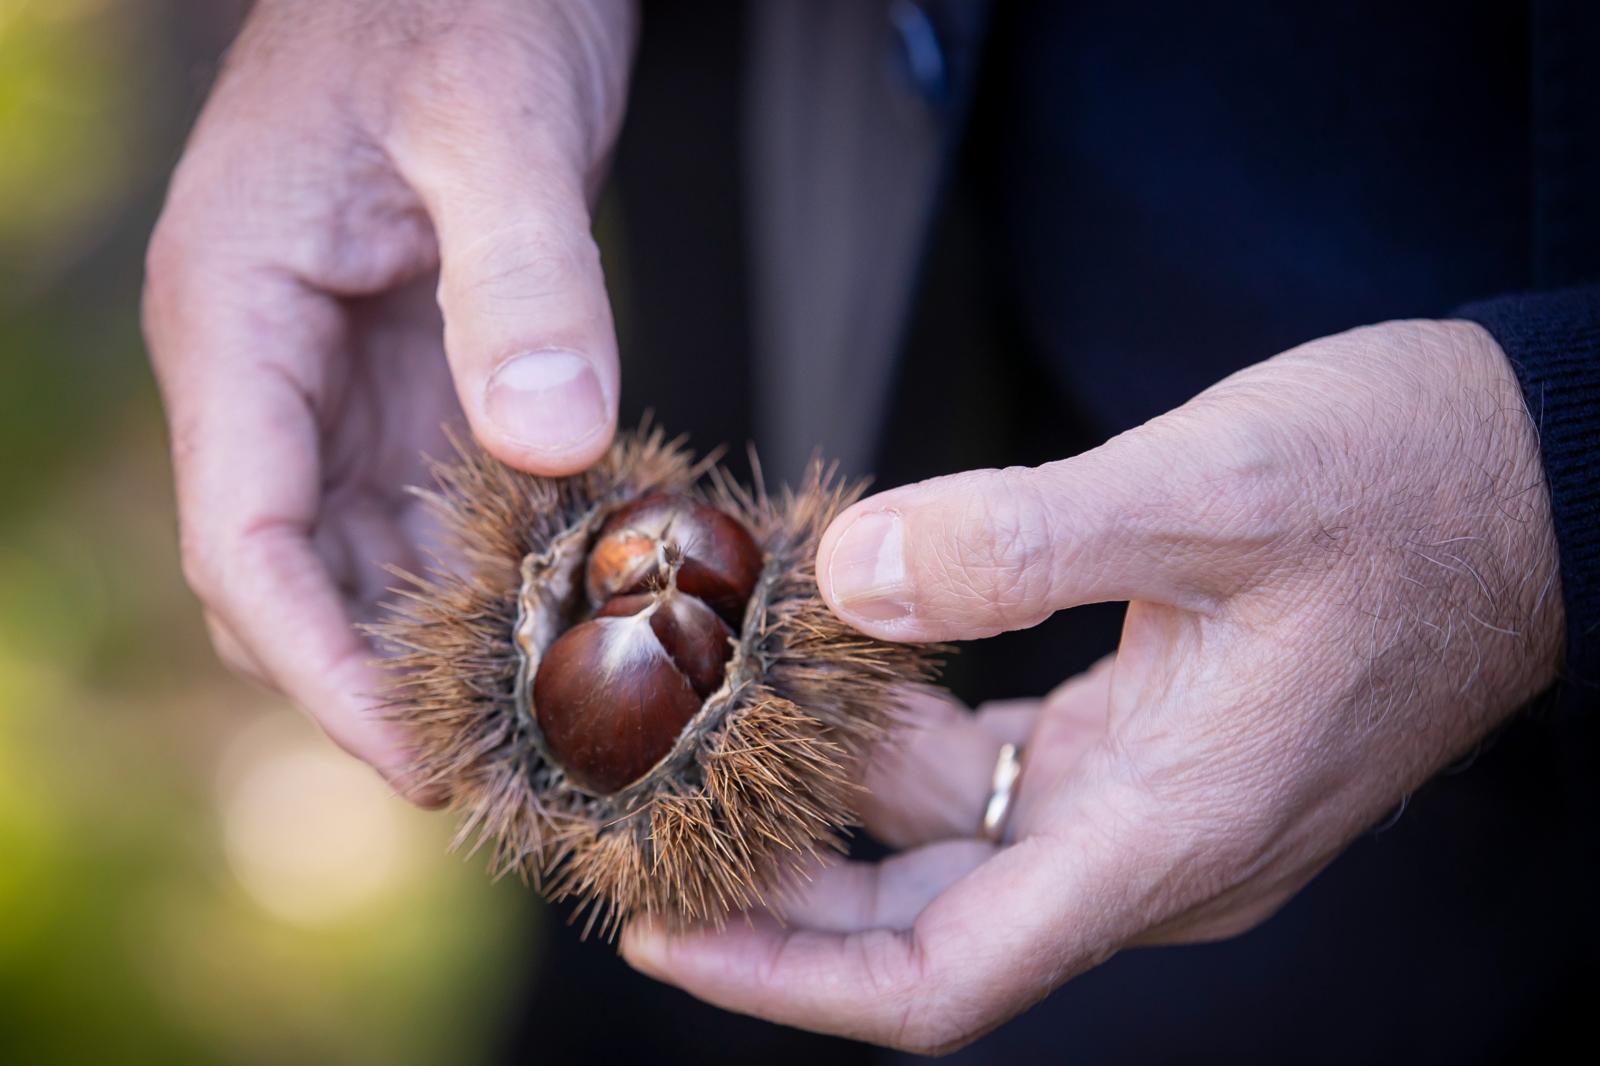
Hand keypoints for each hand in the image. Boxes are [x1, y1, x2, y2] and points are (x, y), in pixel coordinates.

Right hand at [142, 0, 635, 796]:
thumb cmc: (465, 3)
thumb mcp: (499, 124)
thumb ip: (521, 278)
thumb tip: (547, 446)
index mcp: (235, 317)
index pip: (245, 541)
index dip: (320, 669)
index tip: (418, 761)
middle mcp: (268, 365)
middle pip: (293, 577)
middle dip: (376, 682)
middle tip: (505, 772)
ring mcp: (336, 373)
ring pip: (360, 553)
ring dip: (434, 640)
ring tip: (541, 723)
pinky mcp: (410, 369)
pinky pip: (428, 501)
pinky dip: (484, 564)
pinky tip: (561, 607)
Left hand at [621, 320, 1563, 1051]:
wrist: (1531, 473)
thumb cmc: (1406, 484)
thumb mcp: (1211, 488)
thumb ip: (1021, 539)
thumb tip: (850, 577)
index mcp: (1168, 834)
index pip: (944, 979)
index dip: (788, 976)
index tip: (662, 932)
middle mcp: (1151, 847)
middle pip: (923, 921)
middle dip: (781, 885)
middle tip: (647, 820)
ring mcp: (1150, 798)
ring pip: (951, 836)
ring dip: (837, 791)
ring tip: (709, 722)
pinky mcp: (1148, 739)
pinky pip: (995, 766)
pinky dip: (906, 728)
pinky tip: (835, 655)